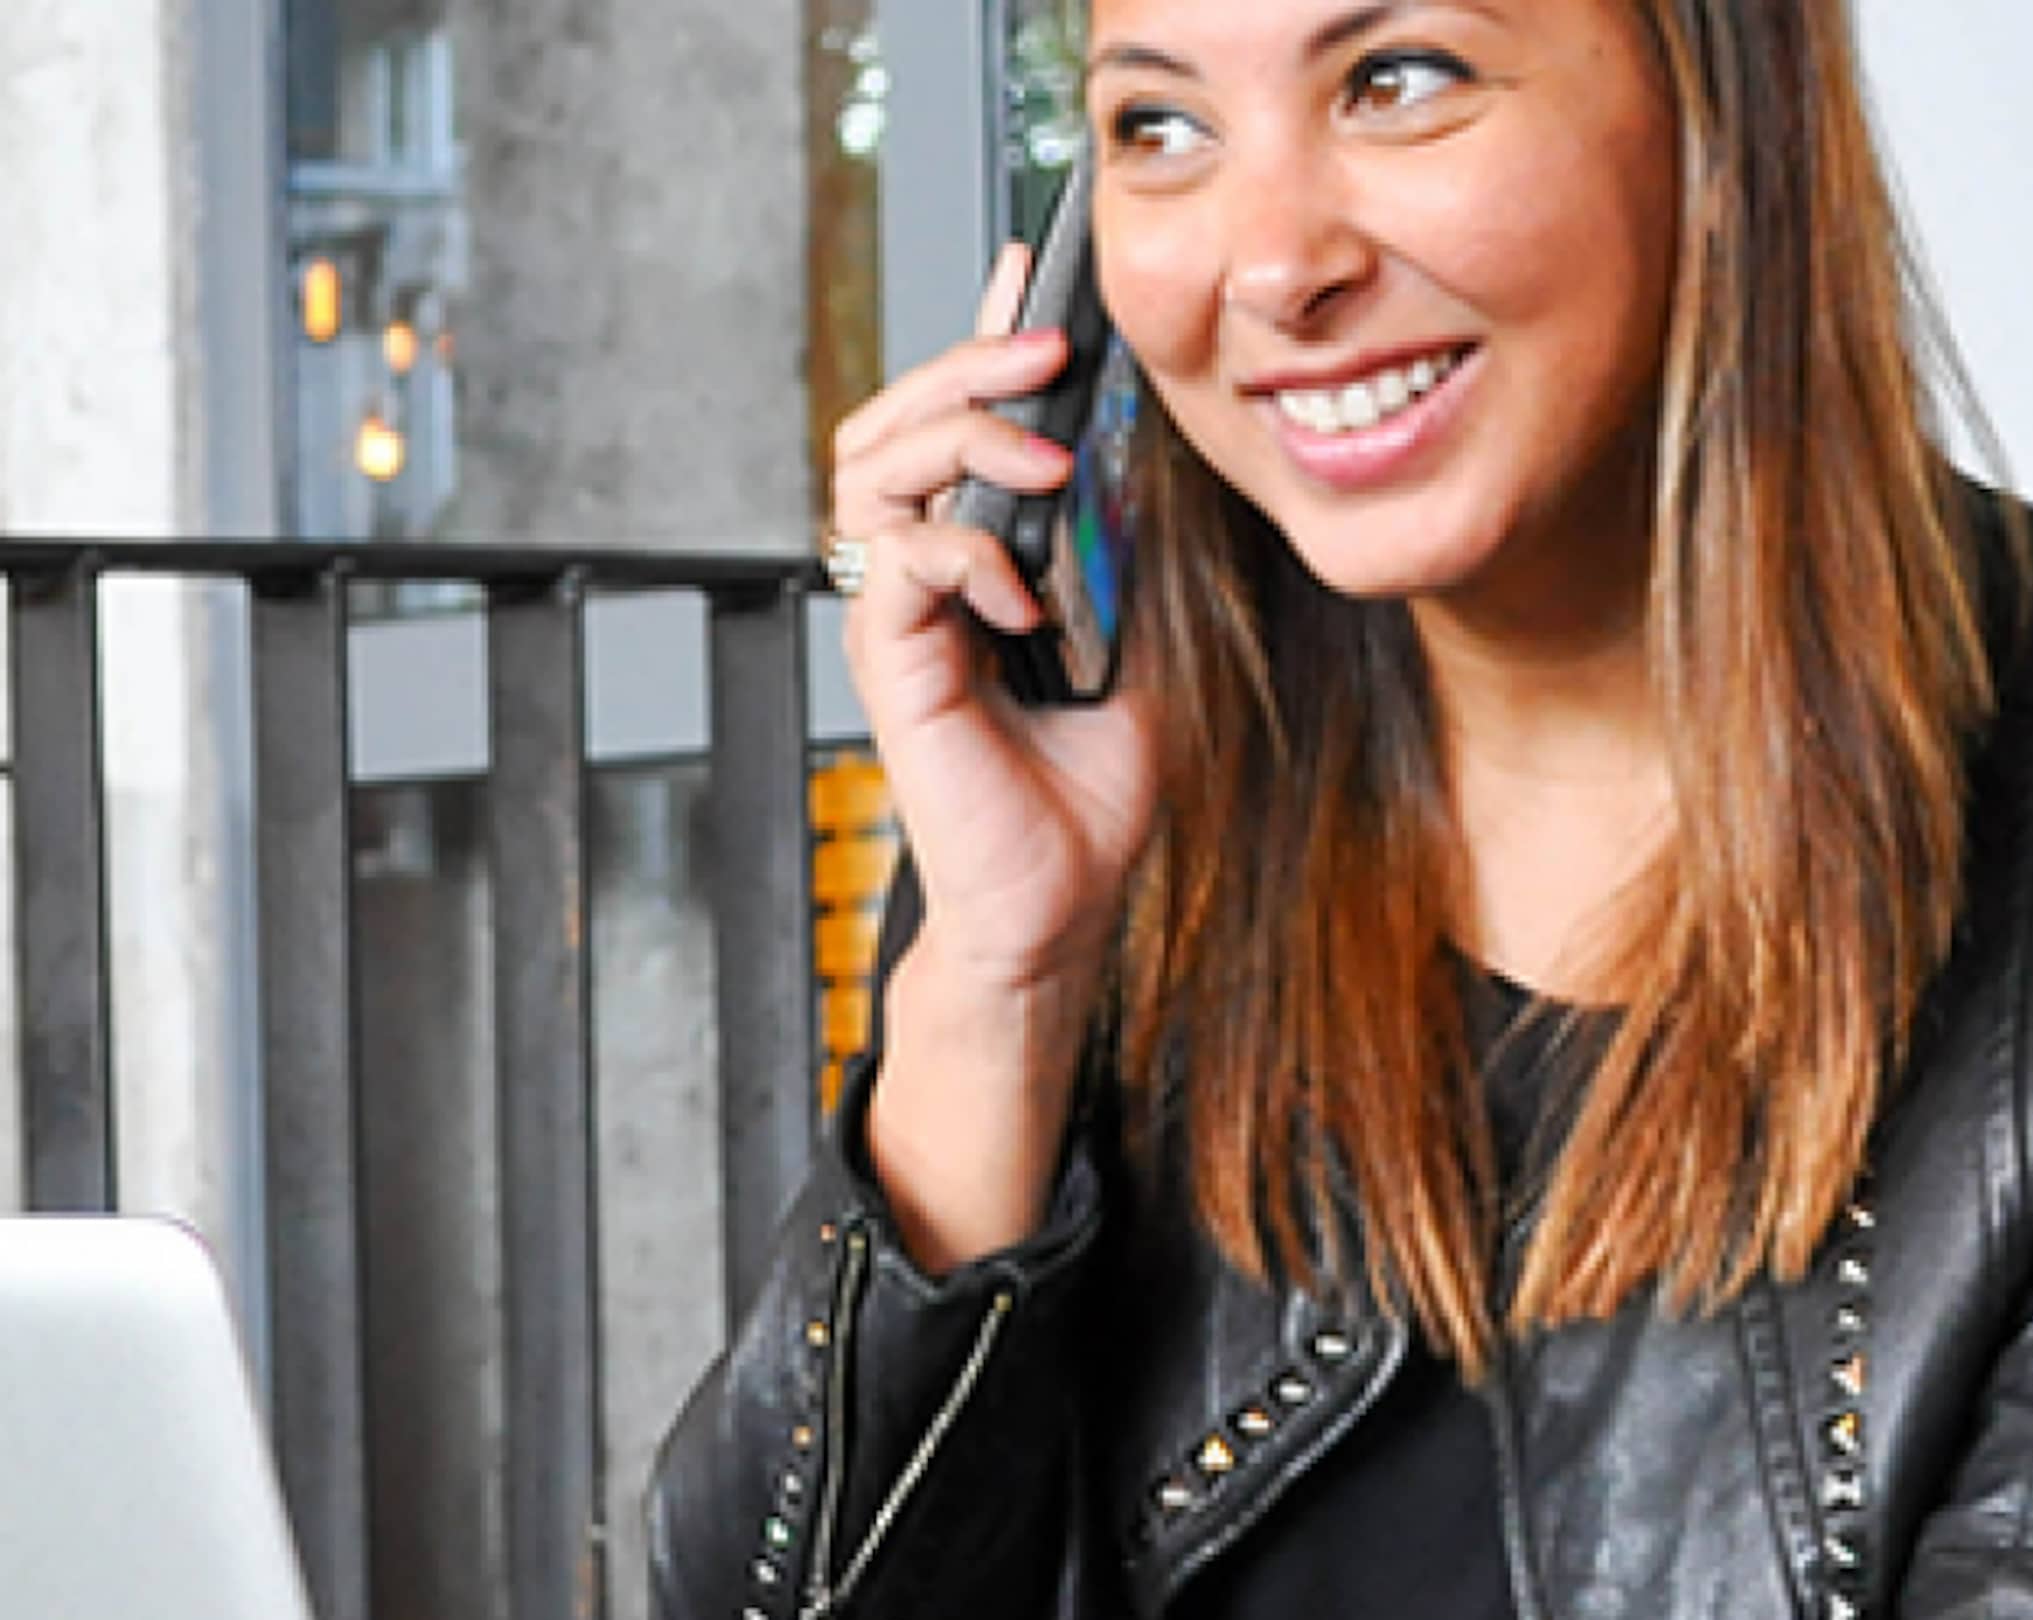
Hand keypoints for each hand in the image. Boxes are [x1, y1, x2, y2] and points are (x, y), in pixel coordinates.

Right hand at [830, 245, 1160, 1004]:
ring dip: (955, 439)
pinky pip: (899, 565)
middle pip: (890, 423)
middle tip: (1045, 356)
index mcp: (973, 564)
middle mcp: (922, 581)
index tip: (1037, 284)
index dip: (986, 345)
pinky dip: (965, 556)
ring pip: (871, 470)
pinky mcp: (892, 667)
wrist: (1060, 907)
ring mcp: (900, 620)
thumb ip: (1126, 559)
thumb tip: (1144, 460)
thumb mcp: (1141, 648)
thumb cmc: (1089, 794)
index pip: (957, 427)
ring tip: (1036, 458)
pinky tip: (1023, 594)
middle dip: (963, 369)